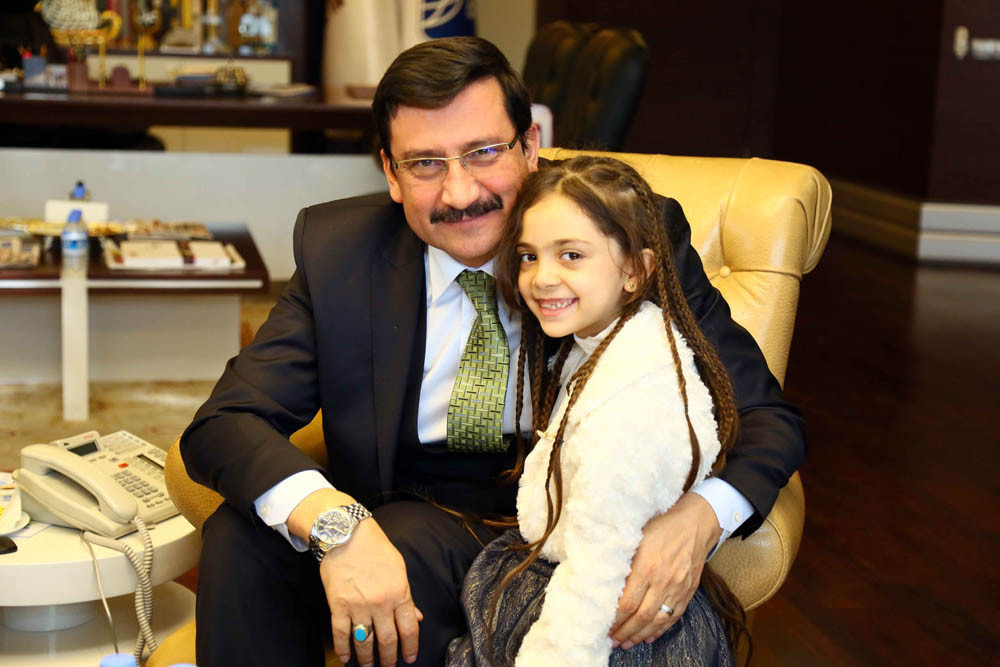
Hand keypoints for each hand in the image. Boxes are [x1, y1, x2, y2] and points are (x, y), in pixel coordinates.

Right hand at [320, 518, 423, 665]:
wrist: (346, 534)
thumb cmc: (375, 548)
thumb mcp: (399, 568)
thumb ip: (407, 596)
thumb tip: (416, 618)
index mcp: (399, 593)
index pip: (409, 629)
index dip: (410, 647)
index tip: (409, 658)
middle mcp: (381, 603)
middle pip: (387, 641)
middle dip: (388, 659)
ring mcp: (358, 606)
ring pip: (364, 642)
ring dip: (367, 659)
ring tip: (368, 666)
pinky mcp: (338, 605)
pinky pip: (341, 634)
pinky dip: (343, 649)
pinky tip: (345, 658)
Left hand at [608, 492, 721, 649]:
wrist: (696, 524)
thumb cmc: (663, 526)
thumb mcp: (637, 536)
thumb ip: (624, 559)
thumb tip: (605, 577)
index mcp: (646, 566)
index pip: (627, 602)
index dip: (615, 619)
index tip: (604, 625)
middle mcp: (663, 581)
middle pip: (641, 616)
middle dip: (625, 632)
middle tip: (612, 640)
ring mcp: (678, 588)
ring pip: (657, 620)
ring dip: (640, 635)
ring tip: (627, 643)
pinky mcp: (688, 591)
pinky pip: (674, 616)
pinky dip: (661, 629)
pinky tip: (649, 636)